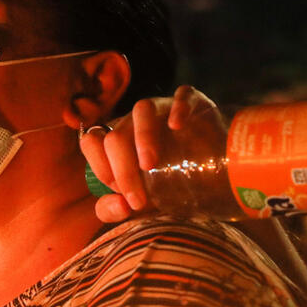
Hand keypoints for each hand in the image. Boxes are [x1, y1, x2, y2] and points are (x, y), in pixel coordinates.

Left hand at [81, 85, 223, 221]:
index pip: (91, 142)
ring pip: (142, 110)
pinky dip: (178, 107)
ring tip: (149, 164)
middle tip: (139, 199)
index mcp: (116, 140)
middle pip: (116, 135)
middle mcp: (134, 121)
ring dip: (143, 137)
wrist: (215, 173)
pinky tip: (177, 125)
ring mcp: (162, 108)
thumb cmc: (167, 185)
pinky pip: (182, 96)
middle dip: (122, 169)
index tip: (118, 191)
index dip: (100, 165)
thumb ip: (113, 210)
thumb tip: (119, 206)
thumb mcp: (139, 204)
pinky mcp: (192, 102)